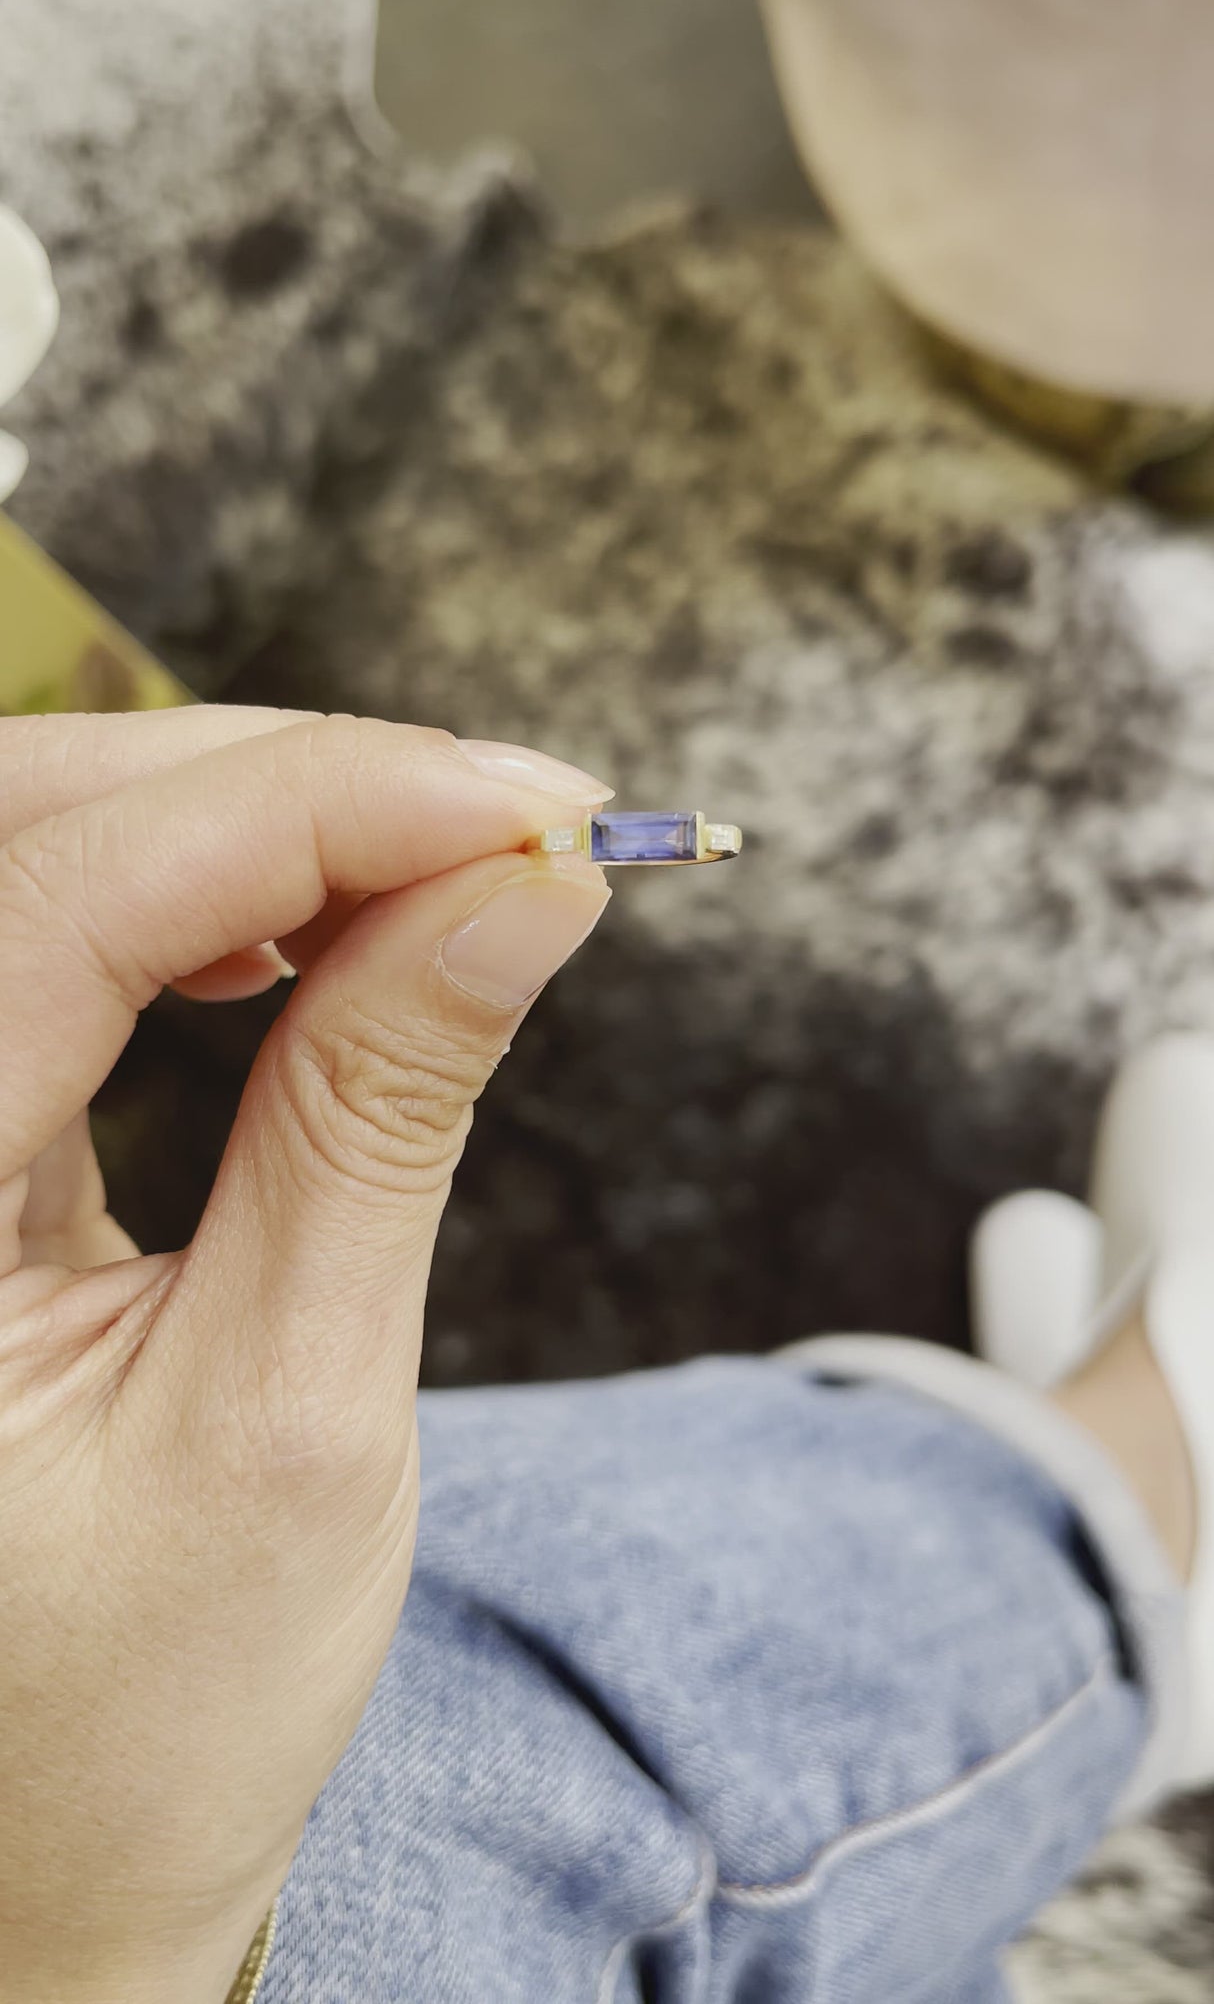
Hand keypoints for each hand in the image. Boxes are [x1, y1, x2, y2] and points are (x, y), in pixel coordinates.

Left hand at [0, 707, 609, 2003]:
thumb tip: (520, 892)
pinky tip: (297, 932)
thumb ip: (386, 1115)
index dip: (317, 811)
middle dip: (279, 785)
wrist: (43, 1868)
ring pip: (35, 853)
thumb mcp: (295, 1415)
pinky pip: (44, 941)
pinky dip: (195, 899)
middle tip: (514, 825)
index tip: (533, 807)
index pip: (66, 901)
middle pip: (26, 827)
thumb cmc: (143, 1716)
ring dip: (246, 825)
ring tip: (439, 877)